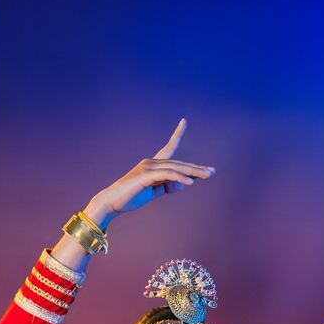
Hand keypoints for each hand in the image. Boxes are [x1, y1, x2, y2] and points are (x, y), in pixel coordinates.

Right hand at [88, 120, 213, 221]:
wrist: (111, 202)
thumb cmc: (130, 197)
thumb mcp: (154, 191)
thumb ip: (167, 186)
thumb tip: (183, 183)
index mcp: (153, 164)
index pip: (168, 147)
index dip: (177, 134)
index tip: (184, 121)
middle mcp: (151, 162)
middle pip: (178, 162)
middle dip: (196, 167)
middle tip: (212, 171)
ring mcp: (148, 167)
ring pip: (176, 168)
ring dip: (193, 172)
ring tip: (207, 176)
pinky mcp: (146, 176)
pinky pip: (167, 175)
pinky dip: (180, 178)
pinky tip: (190, 183)